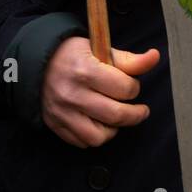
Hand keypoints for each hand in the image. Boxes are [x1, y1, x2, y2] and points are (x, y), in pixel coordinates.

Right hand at [40, 36, 159, 147]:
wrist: (36, 62)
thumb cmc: (71, 54)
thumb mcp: (99, 48)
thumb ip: (128, 59)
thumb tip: (154, 57)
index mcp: (85, 71)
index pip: (125, 89)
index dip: (134, 87)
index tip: (131, 85)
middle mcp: (73, 94)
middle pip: (116, 115)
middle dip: (135, 114)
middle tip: (140, 111)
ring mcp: (62, 112)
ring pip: (99, 136)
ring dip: (113, 129)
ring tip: (116, 118)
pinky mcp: (55, 124)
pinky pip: (82, 142)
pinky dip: (94, 136)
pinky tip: (98, 123)